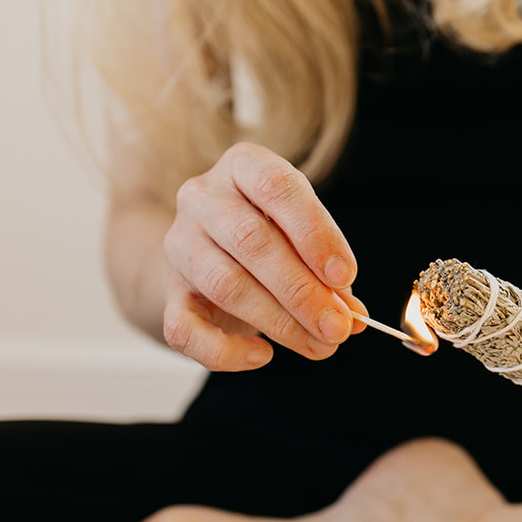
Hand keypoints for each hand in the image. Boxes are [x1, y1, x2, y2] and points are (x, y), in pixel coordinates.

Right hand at [161, 143, 365, 370]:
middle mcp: (202, 197)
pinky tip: (263, 356)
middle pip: (251, 241)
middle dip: (302, 290)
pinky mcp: (167, 293)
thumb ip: (329, 273)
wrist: (206, 255)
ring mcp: (179, 244)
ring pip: (225, 284)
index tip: (345, 277)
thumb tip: (353, 317)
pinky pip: (184, 328)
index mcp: (243, 166)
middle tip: (338, 327)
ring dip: (279, 321)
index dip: (314, 233)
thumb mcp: (302, 238)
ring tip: (318, 345)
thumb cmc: (270, 238)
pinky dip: (225, 350)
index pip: (277, 188)